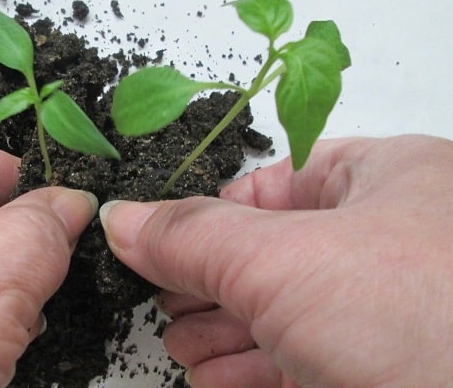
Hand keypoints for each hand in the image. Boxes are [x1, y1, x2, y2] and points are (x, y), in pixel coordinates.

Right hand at [100, 135, 452, 386]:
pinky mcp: (387, 373)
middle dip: (210, 283)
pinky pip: (306, 362)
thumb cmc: (426, 321)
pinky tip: (216, 380)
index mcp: (392, 180)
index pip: (280, 181)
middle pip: (275, 253)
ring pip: (289, 314)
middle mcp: (399, 242)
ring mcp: (395, 314)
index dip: (214, 211)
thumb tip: (125, 220)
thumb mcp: (283, 262)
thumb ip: (193, 238)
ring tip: (182, 347)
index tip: (160, 240)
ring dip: (224, 332)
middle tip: (164, 300)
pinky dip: (253, 370)